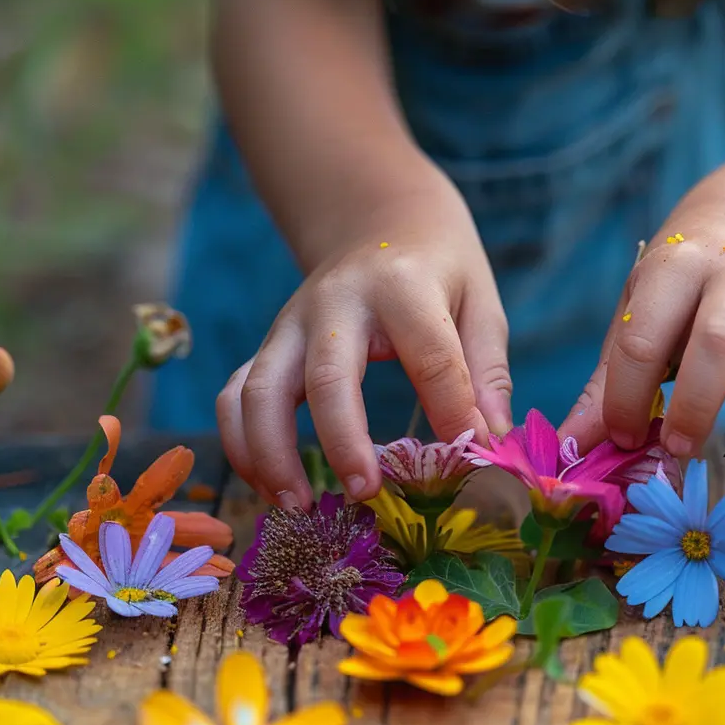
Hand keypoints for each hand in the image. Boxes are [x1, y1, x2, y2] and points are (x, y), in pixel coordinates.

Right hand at [217, 191, 511, 508]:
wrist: (378, 219)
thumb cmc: (439, 269)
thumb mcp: (480, 302)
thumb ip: (486, 371)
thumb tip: (489, 441)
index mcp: (402, 287)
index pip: (429, 355)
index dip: (451, 410)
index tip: (469, 455)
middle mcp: (334, 304)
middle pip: (326, 377)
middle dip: (341, 442)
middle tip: (365, 494)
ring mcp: (289, 324)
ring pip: (257, 391)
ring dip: (269, 454)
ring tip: (298, 506)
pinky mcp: (268, 346)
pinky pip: (234, 396)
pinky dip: (241, 445)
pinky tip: (270, 487)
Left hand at [559, 212, 724, 474]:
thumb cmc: (681, 295)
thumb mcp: (639, 318)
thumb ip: (609, 382)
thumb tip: (572, 449)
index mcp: (679, 268)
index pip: (644, 335)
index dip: (625, 395)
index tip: (619, 438)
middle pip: (721, 339)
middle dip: (696, 402)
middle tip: (677, 450)